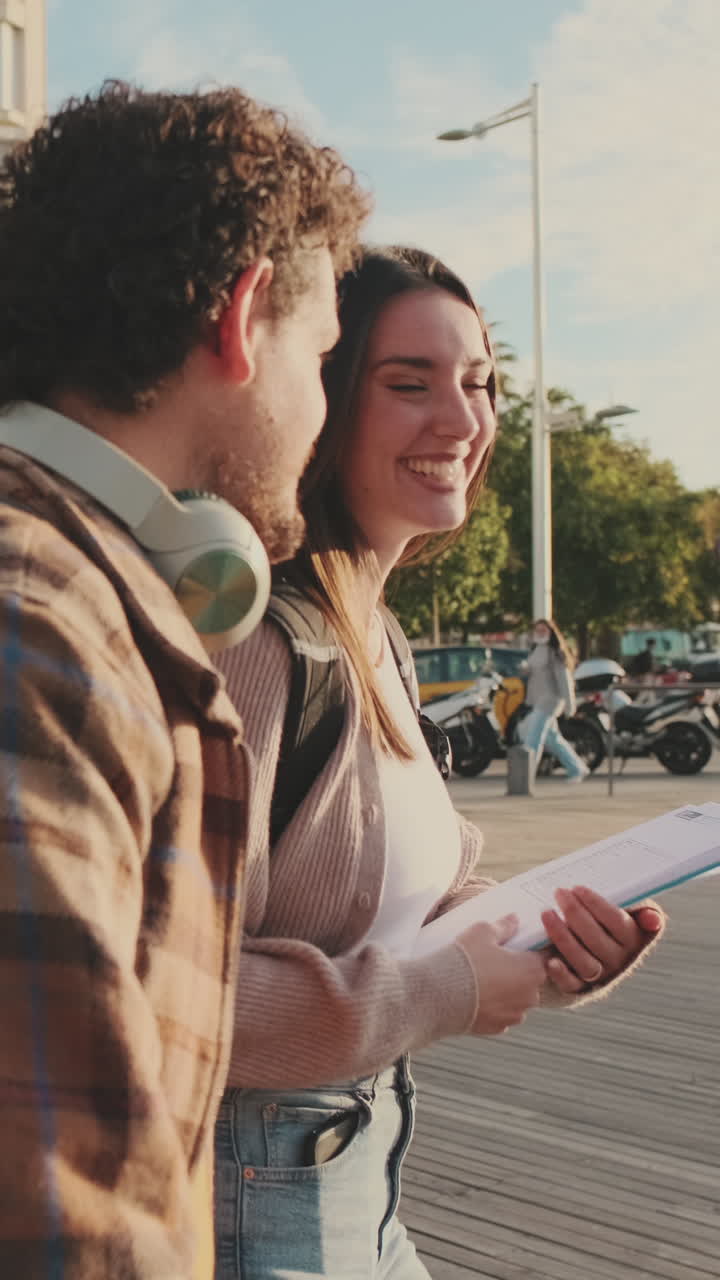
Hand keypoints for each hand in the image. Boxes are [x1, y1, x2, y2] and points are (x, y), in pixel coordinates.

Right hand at [456, 914, 546, 1035]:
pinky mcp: (499, 1028)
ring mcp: (515, 1014)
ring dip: (507, 991)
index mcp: (532, 969)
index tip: (521, 946)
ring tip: (484, 980)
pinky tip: (478, 997)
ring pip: (517, 999)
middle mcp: (530, 995)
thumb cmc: (465, 959)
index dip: (532, 950)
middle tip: (497, 961)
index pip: (544, 957)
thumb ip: (503, 926)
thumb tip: (514, 919)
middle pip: (531, 979)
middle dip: (518, 971)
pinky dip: (494, 1007)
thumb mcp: (483, 932)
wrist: (441, 995)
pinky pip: (502, 1014)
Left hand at [542, 886, 662, 994]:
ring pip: (584, 962)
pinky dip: (561, 974)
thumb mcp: (630, 908)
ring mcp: (600, 975)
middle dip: (575, 913)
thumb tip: (653, 920)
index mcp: (635, 938)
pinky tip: (550, 960)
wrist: (592, 944)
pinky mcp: (579, 988)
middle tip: (559, 893)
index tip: (577, 888)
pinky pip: (571, 984)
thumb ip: (641, 908)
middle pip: (597, 939)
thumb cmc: (609, 918)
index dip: (596, 904)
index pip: (617, 921)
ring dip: (563, 938)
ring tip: (546, 913)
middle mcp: (619, 960)